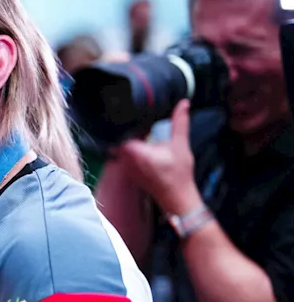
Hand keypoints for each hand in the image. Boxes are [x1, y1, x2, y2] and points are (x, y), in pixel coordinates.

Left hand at [109, 99, 202, 215]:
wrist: (177, 198)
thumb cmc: (178, 175)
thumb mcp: (180, 145)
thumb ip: (179, 122)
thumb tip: (183, 104)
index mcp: (134, 151)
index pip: (121, 129)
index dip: (127, 120)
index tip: (134, 112)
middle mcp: (125, 159)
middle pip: (120, 136)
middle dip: (130, 128)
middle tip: (141, 120)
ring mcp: (126, 166)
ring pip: (122, 145)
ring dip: (132, 138)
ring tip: (144, 129)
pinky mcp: (129, 171)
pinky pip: (126, 155)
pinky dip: (134, 148)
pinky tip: (147, 143)